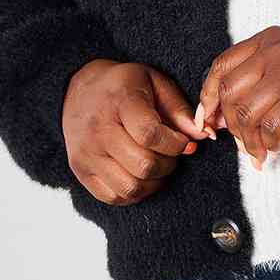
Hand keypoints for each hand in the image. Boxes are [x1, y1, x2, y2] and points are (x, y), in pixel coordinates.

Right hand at [62, 60, 215, 203]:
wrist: (78, 90)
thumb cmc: (123, 86)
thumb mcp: (155, 82)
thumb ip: (179, 109)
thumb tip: (202, 135)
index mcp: (119, 102)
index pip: (150, 134)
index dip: (175, 144)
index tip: (183, 140)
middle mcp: (98, 130)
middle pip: (143, 165)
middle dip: (168, 164)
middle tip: (170, 152)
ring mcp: (86, 154)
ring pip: (131, 188)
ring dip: (153, 181)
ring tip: (157, 163)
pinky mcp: (81, 171)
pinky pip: (114, 197)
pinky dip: (135, 193)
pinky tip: (139, 174)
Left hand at [197, 27, 279, 169]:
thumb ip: (261, 75)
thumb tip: (224, 111)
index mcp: (269, 39)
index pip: (221, 66)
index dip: (208, 98)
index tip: (208, 122)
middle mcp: (276, 50)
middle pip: (229, 92)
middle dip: (228, 125)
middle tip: (237, 144)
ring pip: (246, 113)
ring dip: (248, 141)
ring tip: (259, 153)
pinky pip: (270, 127)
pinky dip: (267, 144)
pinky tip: (274, 150)